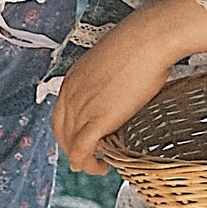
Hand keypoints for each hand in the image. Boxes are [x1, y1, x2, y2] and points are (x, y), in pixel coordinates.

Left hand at [51, 0, 206, 171]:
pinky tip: (100, 167)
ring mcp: (83, 107)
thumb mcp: (111, 64)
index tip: (78, 141)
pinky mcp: (98, 118)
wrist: (147, 40)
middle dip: (72, 149)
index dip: (67, 133)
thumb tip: (119, 91)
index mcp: (73, 80)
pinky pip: (82, 149)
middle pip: (61, 132)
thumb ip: (106, 81)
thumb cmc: (138, 46)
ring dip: (82, 161)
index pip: (59, 115)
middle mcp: (71, 94)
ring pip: (70, 144)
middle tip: (87, 159)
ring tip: (97, 167)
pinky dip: (88, 163)